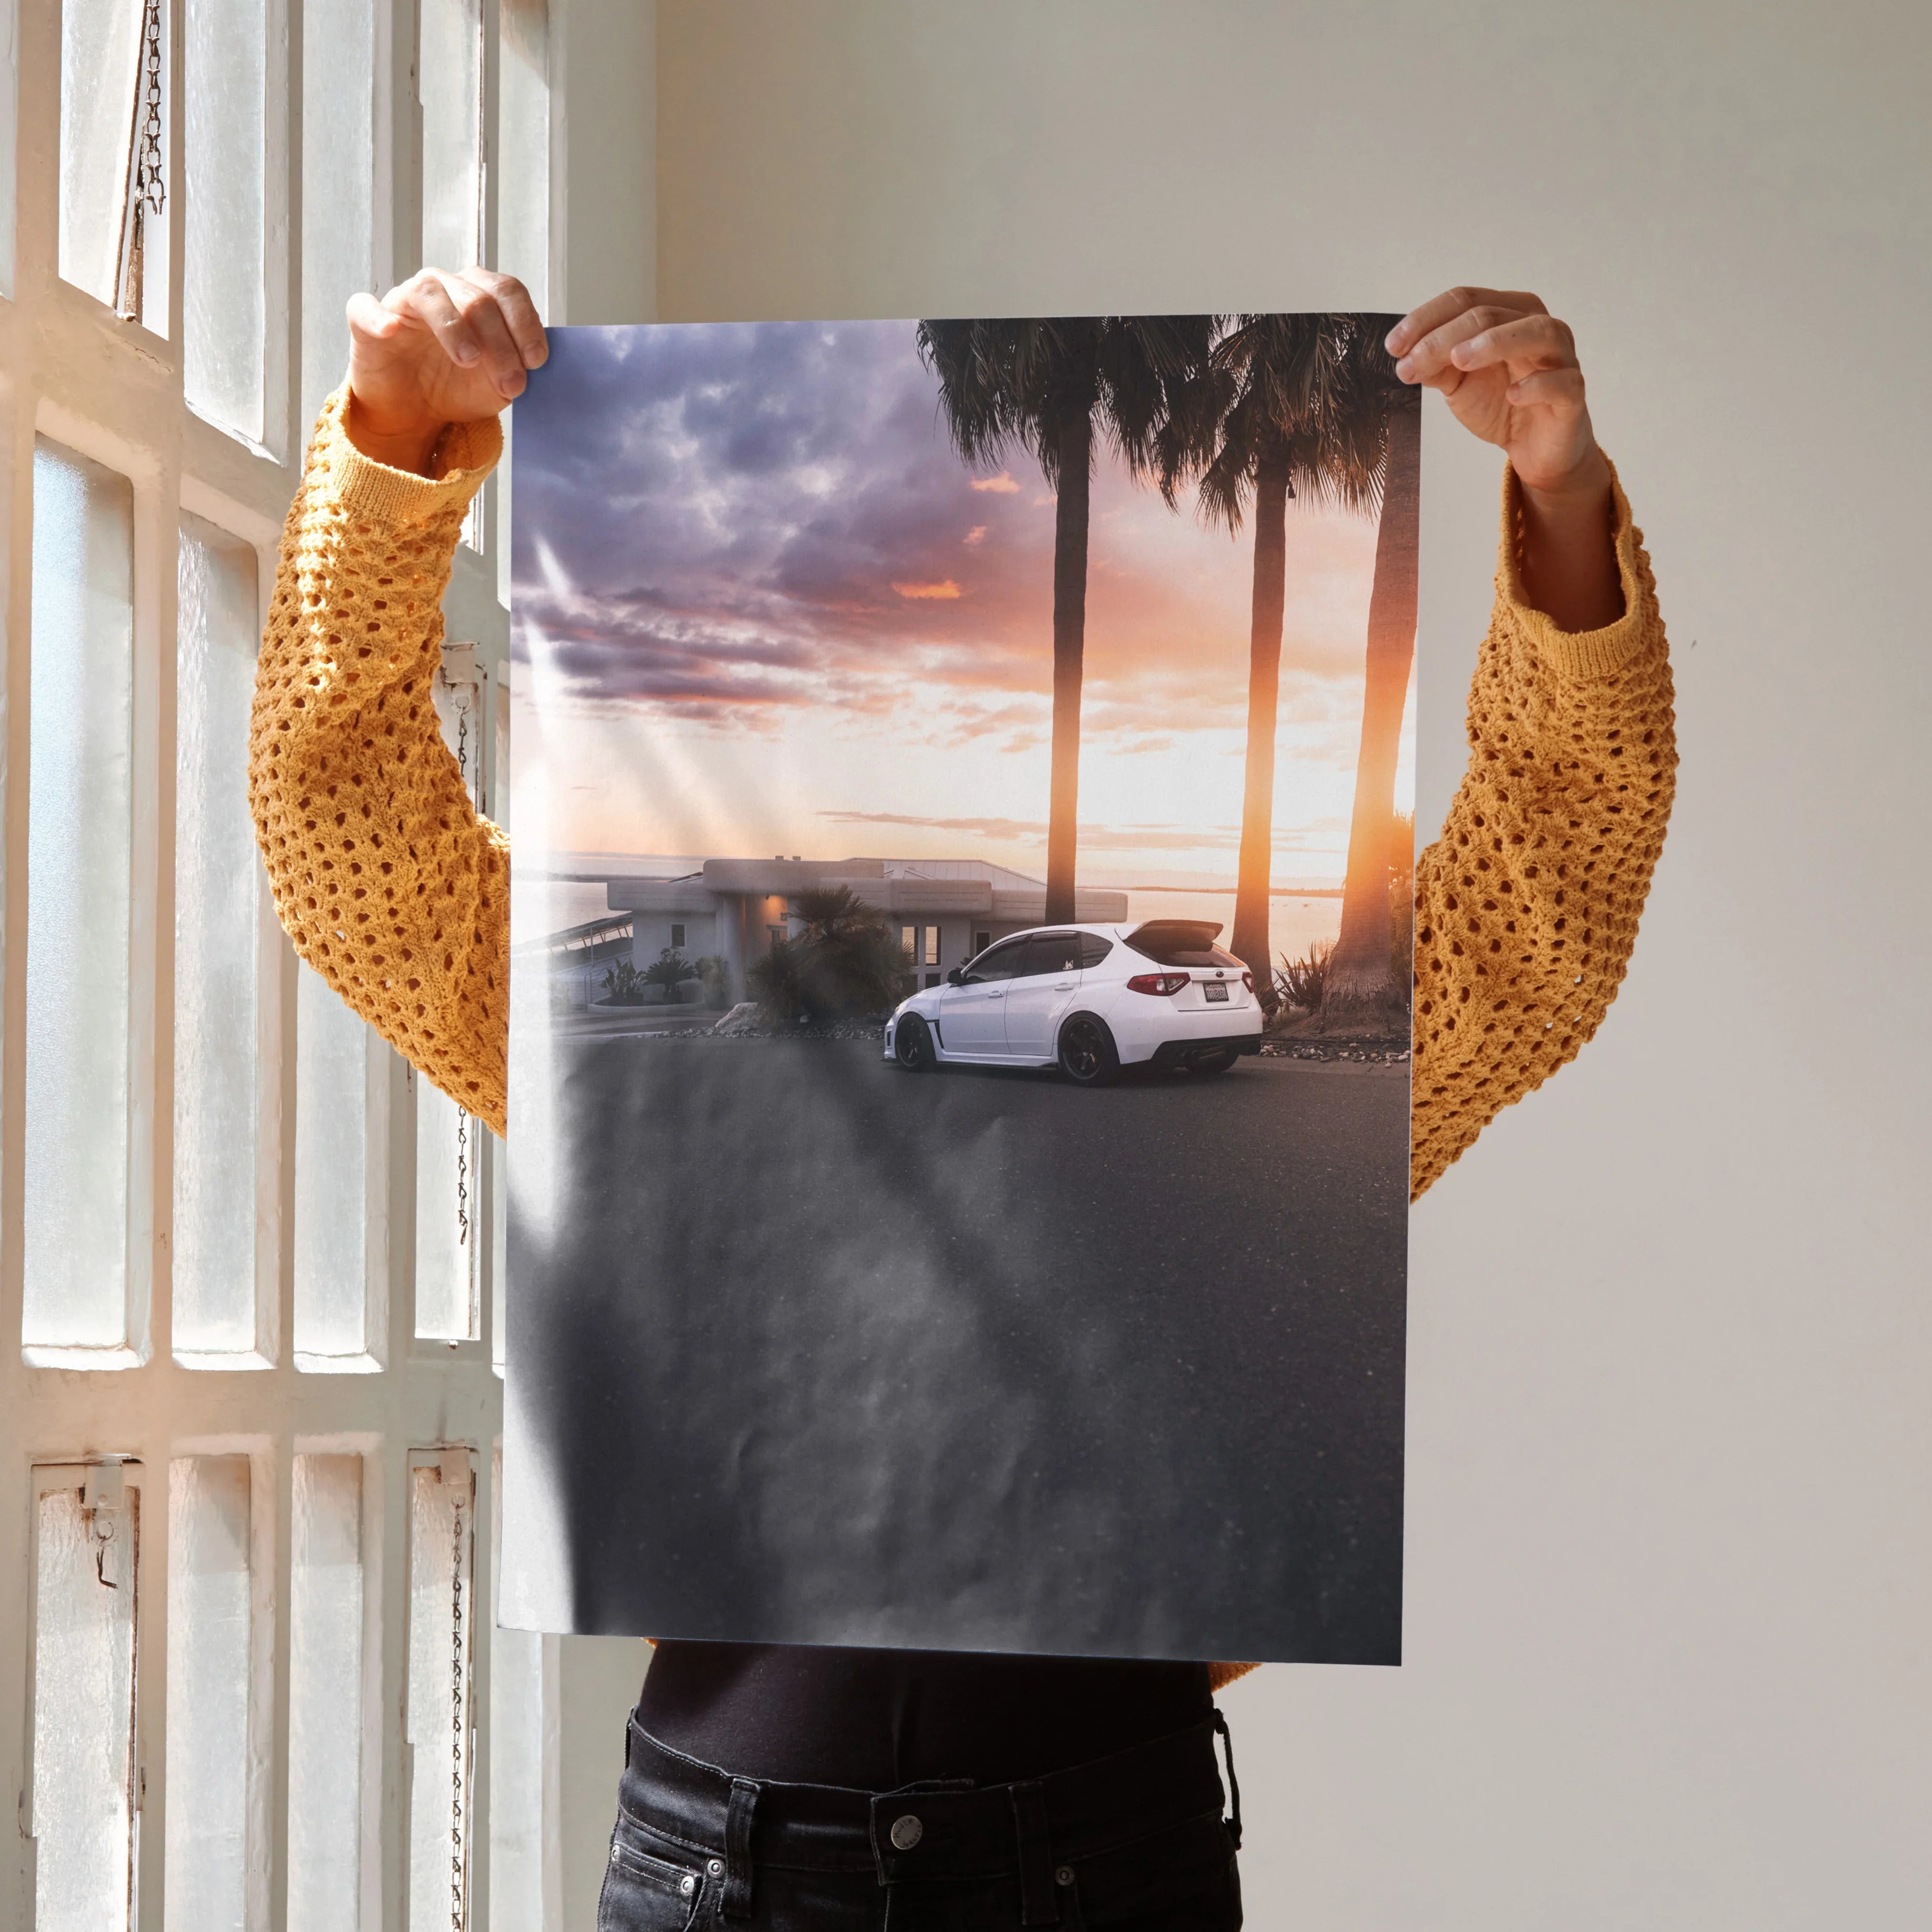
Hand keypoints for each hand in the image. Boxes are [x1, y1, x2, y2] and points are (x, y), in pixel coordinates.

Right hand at [344, 267, 546, 474]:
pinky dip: (378, 316)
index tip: (536, 361)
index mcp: (478, 294)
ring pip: (430, 293)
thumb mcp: (497, 383)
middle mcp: (443, 288)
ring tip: (469, 360)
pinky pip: (366, 307)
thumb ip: (516, 367)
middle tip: (511, 383)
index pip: (507, 291)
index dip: (525, 323)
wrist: (415, 412)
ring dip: (454, 327)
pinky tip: (391, 331)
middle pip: (477, 297)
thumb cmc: (457, 387)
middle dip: (500, 343)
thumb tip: (531, 362)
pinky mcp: (366, 320)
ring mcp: (404, 301)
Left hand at [1387, 287, 1621, 628]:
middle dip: (1444, 337)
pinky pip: (1562, 382)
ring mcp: (1561, 357)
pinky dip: (1537, 384)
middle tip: (1411, 363)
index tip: (1393, 346)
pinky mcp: (1573, 393)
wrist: (1534, 448)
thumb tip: (1405, 354)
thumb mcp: (1458, 383)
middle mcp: (1538, 326)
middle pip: (1491, 314)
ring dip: (1495, 342)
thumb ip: (1436, 364)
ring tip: (1459, 360)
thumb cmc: (1500, 403)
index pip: (1466, 300)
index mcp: (1509, 314)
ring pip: (1536, 332)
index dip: (1426, 319)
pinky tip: (1512, 394)